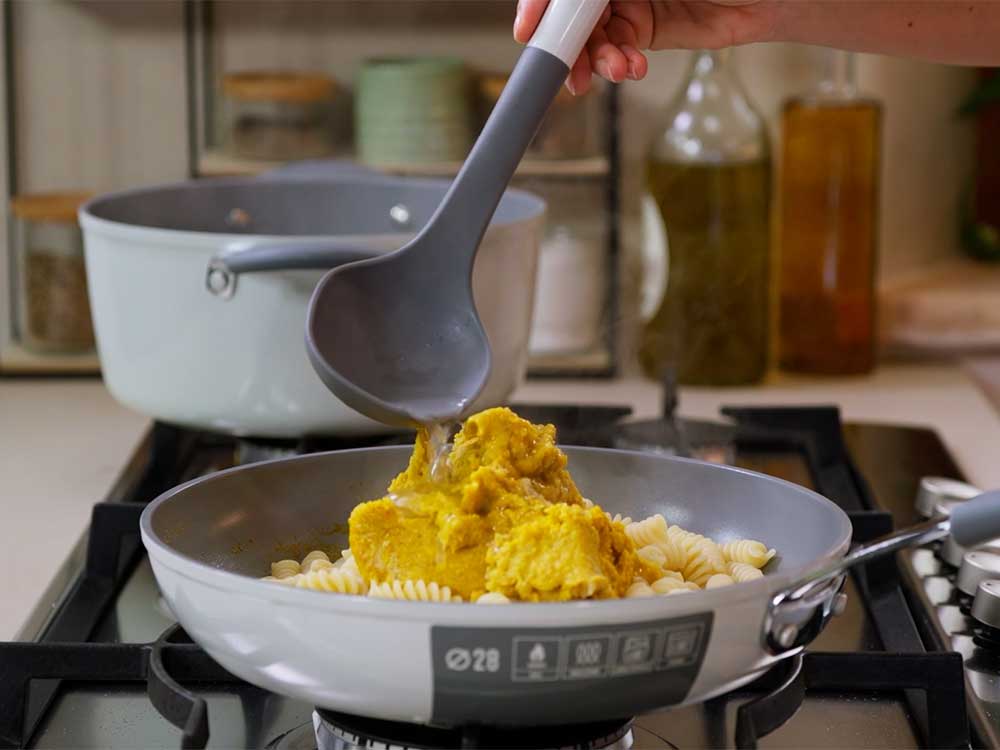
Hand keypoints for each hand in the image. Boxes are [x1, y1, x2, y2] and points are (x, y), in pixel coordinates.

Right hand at [513, 0, 774, 93]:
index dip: (540, 4)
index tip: (530, 28)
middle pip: (568, 13)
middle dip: (567, 44)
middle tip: (573, 69)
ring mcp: (625, 3)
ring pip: (589, 37)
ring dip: (595, 61)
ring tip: (616, 71)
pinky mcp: (642, 31)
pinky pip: (614, 52)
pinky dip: (617, 66)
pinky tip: (630, 69)